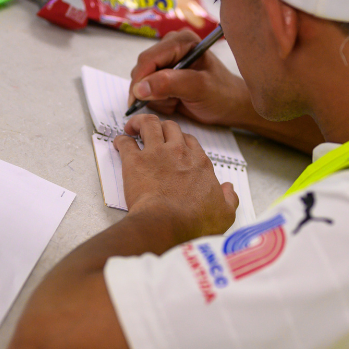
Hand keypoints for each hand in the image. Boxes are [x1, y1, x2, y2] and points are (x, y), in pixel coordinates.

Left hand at [115, 114, 238, 242]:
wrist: (168, 224)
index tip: (175, 145)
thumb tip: (229, 189)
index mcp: (199, 163)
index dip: (181, 140)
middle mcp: (179, 153)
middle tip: (154, 133)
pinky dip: (121, 140)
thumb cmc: (194, 221)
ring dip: (140, 123)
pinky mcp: (135, 161)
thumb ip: (229, 198)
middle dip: (162, 126)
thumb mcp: (224, 213)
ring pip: (149, 124)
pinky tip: (119, 143)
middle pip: (171, 127)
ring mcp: (156, 154)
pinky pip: (126, 142)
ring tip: (133, 127)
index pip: (191, 141)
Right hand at [128, 29, 254, 127]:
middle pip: (142, 69)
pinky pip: (147, 89)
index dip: (140, 80)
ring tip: (178, 100)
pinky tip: (176, 101)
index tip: (137, 100)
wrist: (230, 106)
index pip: (149, 58)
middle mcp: (171, 47)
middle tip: (173, 101)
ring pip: (142, 81)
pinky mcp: (163, 75)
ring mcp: (166, 61)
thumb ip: (170, 84)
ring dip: (157, 97)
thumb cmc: (222, 94)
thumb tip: (140, 88)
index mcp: (182, 41)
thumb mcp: (199, 88)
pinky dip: (158, 100)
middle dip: (152, 90)